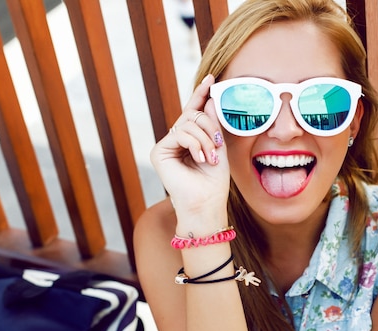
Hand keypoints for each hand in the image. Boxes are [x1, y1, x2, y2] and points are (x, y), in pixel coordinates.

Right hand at [150, 75, 229, 218]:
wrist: (206, 204)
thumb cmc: (213, 181)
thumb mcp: (218, 146)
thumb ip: (213, 124)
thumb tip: (210, 99)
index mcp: (190, 138)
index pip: (194, 111)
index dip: (201, 94)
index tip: (211, 79)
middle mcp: (176, 140)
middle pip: (192, 115)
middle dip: (209, 126)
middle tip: (218, 145)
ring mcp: (166, 145)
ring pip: (187, 123)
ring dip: (205, 138)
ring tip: (211, 157)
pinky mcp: (158, 152)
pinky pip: (179, 134)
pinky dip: (194, 144)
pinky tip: (200, 158)